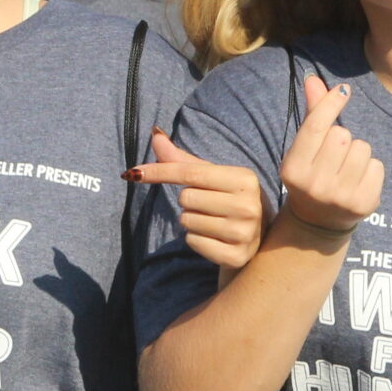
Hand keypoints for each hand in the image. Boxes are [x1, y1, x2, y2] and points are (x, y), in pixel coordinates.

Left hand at [125, 129, 265, 272]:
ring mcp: (243, 232)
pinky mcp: (234, 256)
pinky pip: (192, 241)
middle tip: (209, 206)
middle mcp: (248, 205)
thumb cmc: (229, 200)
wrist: (258, 238)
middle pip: (186, 198)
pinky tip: (215, 239)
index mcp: (245, 179)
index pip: (190, 172)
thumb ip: (182, 159)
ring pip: (186, 221)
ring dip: (191, 221)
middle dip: (188, 201)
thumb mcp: (213, 177)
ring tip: (214, 222)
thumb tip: (155, 134)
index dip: (159, 171)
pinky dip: (196, 240)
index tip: (133, 173)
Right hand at [277, 76, 381, 242]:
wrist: (318, 222)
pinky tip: (358, 181)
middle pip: (342, 135)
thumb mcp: (303, 149)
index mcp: (293, 170)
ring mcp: (340, 196)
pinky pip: (377, 166)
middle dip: (342, 139)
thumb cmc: (311, 174)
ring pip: (362, 148)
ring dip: (358, 153)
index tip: (344, 90)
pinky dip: (371, 169)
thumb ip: (312, 114)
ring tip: (346, 169)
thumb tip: (313, 79)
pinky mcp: (363, 203)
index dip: (331, 104)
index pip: (315, 127)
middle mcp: (314, 184)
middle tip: (334, 156)